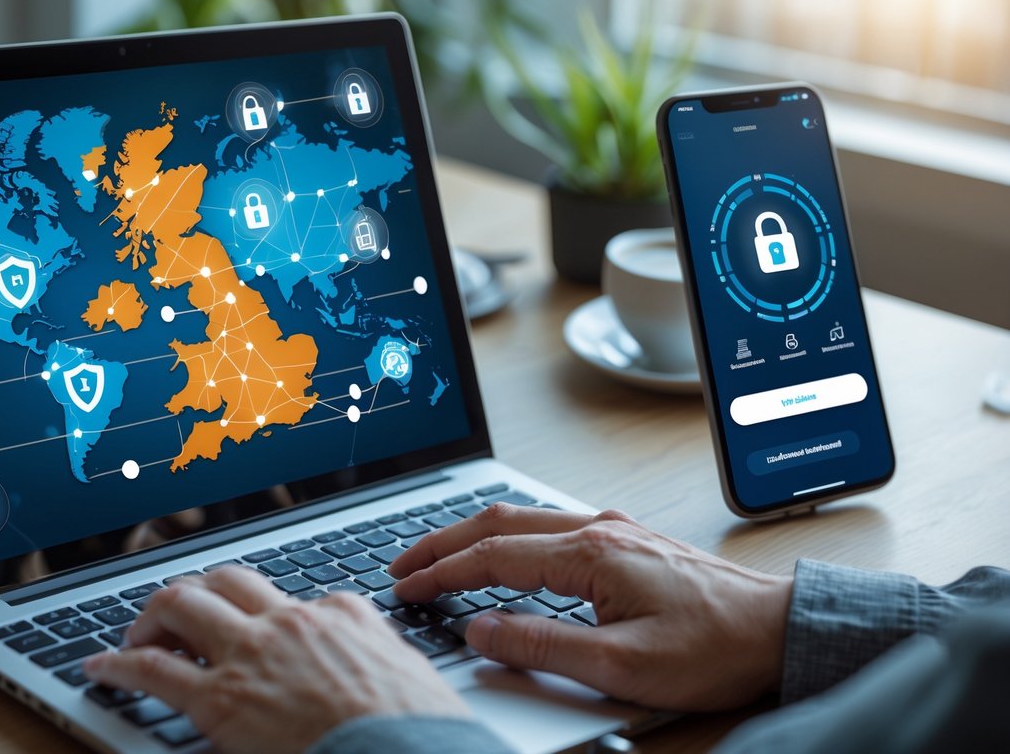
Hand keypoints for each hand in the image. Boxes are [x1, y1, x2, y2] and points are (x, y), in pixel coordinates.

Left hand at [83, 566, 469, 753]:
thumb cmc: (420, 735)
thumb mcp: (410, 681)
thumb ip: (379, 662)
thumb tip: (375, 672)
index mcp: (342, 616)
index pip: (287, 598)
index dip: (257, 613)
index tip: (246, 626)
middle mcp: (291, 622)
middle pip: (226, 582)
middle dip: (194, 594)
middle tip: (176, 619)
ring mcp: (253, 654)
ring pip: (183, 603)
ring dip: (152, 615)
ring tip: (136, 635)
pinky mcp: (222, 698)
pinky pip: (154, 668)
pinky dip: (120, 664)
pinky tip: (103, 668)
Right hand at [389, 505, 791, 710]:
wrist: (780, 628)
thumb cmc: (713, 647)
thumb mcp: (623, 665)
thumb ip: (544, 645)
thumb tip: (481, 633)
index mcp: (591, 554)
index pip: (492, 556)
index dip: (441, 573)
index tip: (406, 590)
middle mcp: (598, 529)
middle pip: (498, 522)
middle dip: (442, 542)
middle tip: (402, 566)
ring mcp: (614, 529)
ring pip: (522, 519)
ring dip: (473, 536)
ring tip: (437, 558)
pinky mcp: (627, 540)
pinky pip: (549, 526)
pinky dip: (507, 538)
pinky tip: (502, 554)